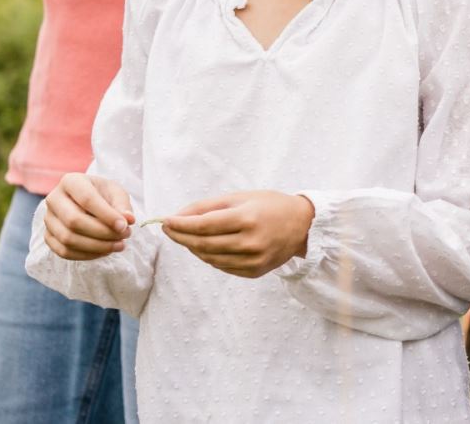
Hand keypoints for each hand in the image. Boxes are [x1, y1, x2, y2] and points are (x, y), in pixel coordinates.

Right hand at [43, 173, 135, 259]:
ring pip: (68, 239)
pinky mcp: (48, 236)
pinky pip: (64, 252)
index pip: (87, 199)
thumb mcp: (116, 193)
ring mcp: (48, 219)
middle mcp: (54, 199)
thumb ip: (122, 205)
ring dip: (97, 246)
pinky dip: (87, 255)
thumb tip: (128, 220)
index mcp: (70, 181)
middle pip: (74, 221)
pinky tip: (105, 251)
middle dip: (102, 232)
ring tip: (119, 245)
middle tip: (125, 235)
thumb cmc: (103, 195)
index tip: (124, 226)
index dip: (107, 215)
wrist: (89, 202)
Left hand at [162, 191, 315, 278]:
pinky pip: (222, 266)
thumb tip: (178, 216)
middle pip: (203, 244)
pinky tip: (208, 247)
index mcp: (247, 218)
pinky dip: (209, 257)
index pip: (203, 225)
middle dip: (181, 237)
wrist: (304, 225)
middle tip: (169, 230)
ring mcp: (253, 260)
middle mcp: (250, 242)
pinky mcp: (255, 272)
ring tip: (188, 237)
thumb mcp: (241, 197)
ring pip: (210, 258)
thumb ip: (208, 206)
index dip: (180, 225)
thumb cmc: (271, 205)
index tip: (165, 221)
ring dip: (193, 248)